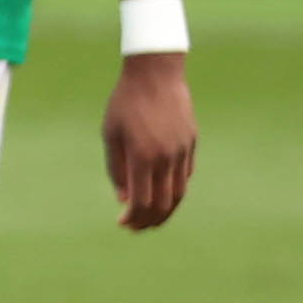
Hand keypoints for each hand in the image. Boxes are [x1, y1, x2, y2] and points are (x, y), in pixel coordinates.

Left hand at [101, 50, 195, 231]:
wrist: (156, 74)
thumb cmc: (125, 102)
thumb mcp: (111, 134)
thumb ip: (116, 169)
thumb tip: (124, 199)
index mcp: (142, 156)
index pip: (141, 201)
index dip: (132, 218)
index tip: (122, 223)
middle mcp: (166, 157)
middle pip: (163, 204)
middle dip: (149, 222)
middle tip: (135, 228)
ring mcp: (182, 151)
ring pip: (178, 194)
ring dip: (165, 211)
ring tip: (150, 219)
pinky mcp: (191, 143)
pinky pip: (184, 176)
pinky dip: (174, 191)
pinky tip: (161, 194)